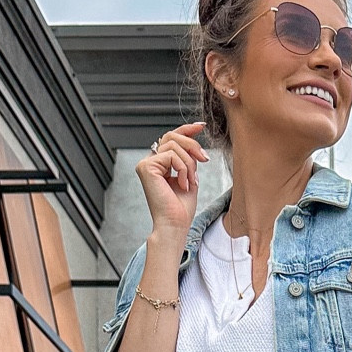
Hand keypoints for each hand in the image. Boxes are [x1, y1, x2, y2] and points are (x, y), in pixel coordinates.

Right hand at [136, 123, 208, 241]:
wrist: (175, 224)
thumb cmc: (181, 208)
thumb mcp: (190, 176)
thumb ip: (189, 158)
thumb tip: (194, 139)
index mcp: (159, 164)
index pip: (171, 138)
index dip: (186, 129)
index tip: (201, 126)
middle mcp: (150, 162)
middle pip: (172, 136)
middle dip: (192, 145)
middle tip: (205, 159)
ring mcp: (146, 164)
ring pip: (173, 145)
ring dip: (189, 163)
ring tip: (191, 181)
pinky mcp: (146, 167)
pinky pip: (171, 155)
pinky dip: (182, 168)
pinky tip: (182, 184)